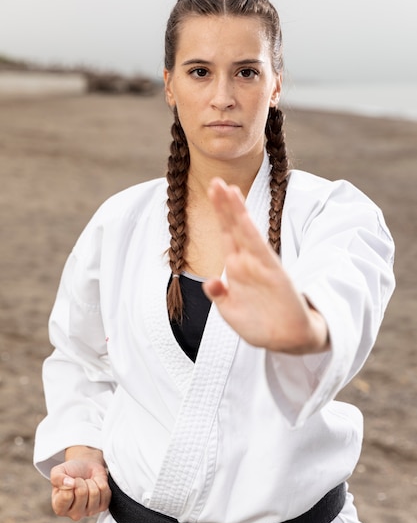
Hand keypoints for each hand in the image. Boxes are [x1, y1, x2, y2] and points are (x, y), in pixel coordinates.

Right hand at [50, 446, 110, 520]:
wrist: (85, 468)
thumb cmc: (70, 472)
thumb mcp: (58, 471)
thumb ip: (57, 478)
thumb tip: (69, 484)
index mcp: (59, 508)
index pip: (67, 496)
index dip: (70, 482)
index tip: (69, 481)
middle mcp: (73, 514)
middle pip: (82, 493)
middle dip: (81, 481)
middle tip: (79, 481)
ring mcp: (89, 512)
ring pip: (95, 492)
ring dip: (91, 482)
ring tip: (86, 483)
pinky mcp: (102, 507)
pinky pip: (105, 491)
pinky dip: (101, 482)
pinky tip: (95, 484)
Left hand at [203, 178, 328, 353]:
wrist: (289, 341)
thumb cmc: (260, 326)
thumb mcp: (231, 312)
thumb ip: (219, 295)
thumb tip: (210, 282)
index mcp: (237, 268)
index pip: (226, 234)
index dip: (220, 213)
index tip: (213, 191)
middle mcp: (247, 263)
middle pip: (233, 227)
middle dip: (224, 205)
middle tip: (215, 181)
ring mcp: (260, 266)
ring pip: (244, 233)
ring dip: (235, 211)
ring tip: (228, 189)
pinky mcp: (273, 273)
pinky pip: (258, 250)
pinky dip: (249, 233)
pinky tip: (242, 217)